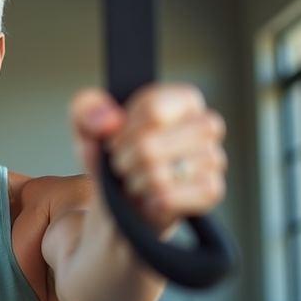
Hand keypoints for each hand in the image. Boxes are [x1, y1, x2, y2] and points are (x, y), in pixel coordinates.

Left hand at [71, 84, 226, 231]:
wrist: (124, 201)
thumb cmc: (114, 157)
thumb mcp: (89, 127)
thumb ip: (87, 109)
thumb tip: (109, 120)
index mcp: (183, 99)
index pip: (154, 109)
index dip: (123, 130)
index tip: (115, 140)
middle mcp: (206, 124)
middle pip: (150, 144)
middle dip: (124, 159)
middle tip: (122, 164)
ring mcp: (213, 159)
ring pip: (159, 173)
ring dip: (135, 181)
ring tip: (136, 179)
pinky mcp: (212, 191)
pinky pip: (170, 197)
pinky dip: (151, 200)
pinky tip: (151, 196)